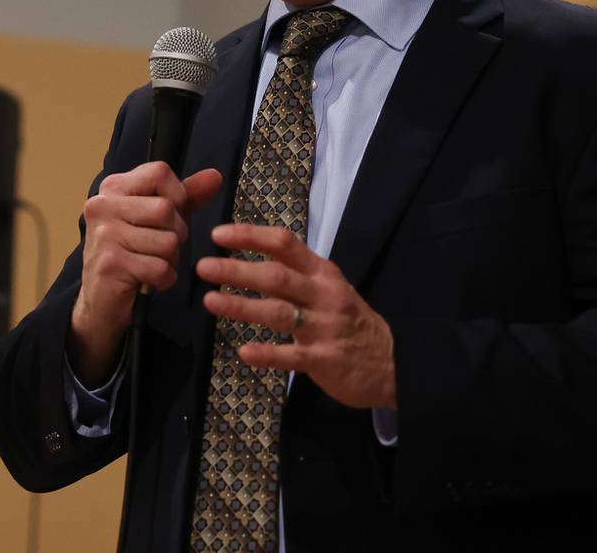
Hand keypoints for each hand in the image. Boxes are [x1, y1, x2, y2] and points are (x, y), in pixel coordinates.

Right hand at [68, 163, 222, 385]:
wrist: (101, 300)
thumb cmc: (132, 253)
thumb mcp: (159, 219)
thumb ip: (186, 197)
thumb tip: (215, 176)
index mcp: (114, 187)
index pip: (159, 172)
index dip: (178, 196)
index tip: (168, 217)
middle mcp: (103, 205)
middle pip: (166, 209)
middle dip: (176, 234)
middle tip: (158, 247)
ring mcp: (104, 234)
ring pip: (168, 241)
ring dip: (169, 259)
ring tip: (150, 263)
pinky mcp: (111, 263)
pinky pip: (161, 267)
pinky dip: (163, 279)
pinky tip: (148, 280)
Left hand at [196, 224, 396, 409]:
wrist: (392, 362)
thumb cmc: (351, 321)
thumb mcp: (331, 287)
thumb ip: (298, 272)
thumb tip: (254, 255)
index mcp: (322, 272)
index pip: (284, 244)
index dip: (251, 236)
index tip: (219, 234)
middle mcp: (323, 295)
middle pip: (276, 276)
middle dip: (238, 269)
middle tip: (204, 267)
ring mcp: (324, 327)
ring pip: (279, 313)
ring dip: (242, 306)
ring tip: (210, 301)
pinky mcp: (324, 360)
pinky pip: (291, 356)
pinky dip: (267, 354)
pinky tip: (244, 351)